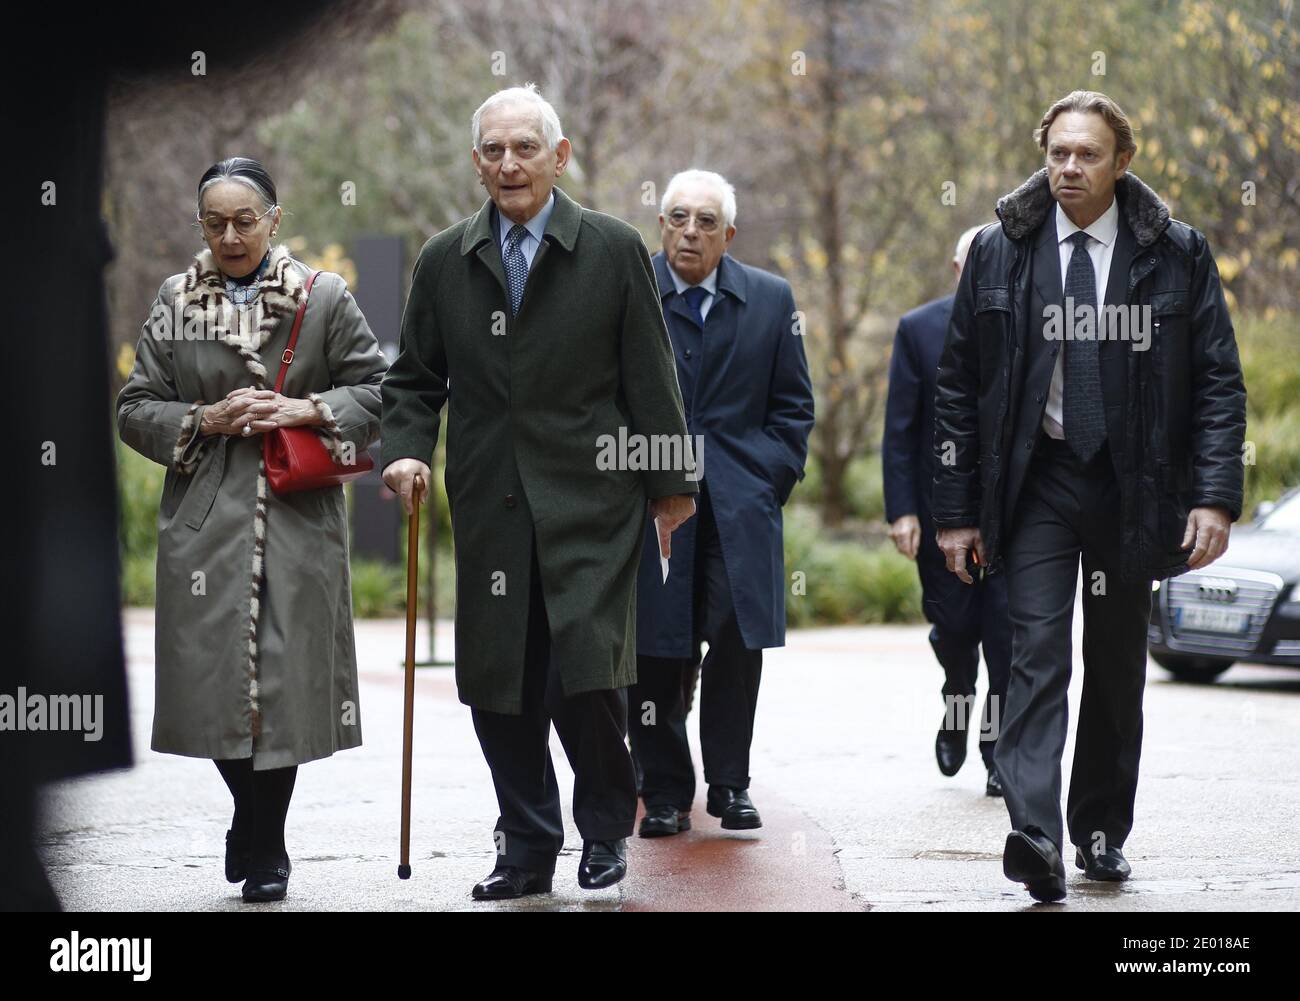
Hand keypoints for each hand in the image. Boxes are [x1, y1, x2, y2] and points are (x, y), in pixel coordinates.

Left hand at [200, 388, 317, 436]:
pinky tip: (245, 433)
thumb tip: (256, 392)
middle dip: (235, 407)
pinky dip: (251, 430)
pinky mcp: (274, 421)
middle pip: (247, 403)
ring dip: (241, 420)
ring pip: (251, 415)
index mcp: (267, 395)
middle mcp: (267, 402)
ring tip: (233, 425)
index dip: (237, 394)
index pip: (249, 392)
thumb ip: (266, 397)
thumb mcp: (278, 398)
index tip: (228, 397)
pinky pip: (260, 426)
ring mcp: (270, 412)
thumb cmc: (292, 405)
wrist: (304, 411)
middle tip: (226, 411)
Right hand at [383, 459, 430, 515]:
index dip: (408, 504)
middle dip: (409, 495)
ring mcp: (388, 475)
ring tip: (408, 478)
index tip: (410, 512)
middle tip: (414, 487)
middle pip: (402, 493)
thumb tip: (422, 501)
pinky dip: (399, 484)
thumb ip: (425, 488)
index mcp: (406, 473)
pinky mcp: (385, 476)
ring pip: (398, 490)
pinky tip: (402, 477)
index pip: (406, 493)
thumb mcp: (426, 473)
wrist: (404, 451)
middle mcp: (395, 474)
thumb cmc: (417, 463)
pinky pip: (393, 486)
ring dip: (404, 488)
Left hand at [649, 494, 696, 557]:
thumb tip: (661, 518)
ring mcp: (684, 517)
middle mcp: (676, 522)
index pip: (665, 539)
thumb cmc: (659, 495)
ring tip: (671, 502)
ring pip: (679, 519)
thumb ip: (657, 515)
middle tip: (664, 510)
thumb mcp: (653, 507)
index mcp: (665, 523)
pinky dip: (682, 508)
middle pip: (672, 526)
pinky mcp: (691, 510)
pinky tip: (679, 501)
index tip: (666, 557)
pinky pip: (685, 512)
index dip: (665, 549)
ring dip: (675, 513)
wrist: (672, 483)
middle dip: (668, 520)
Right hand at [889, 514, 920, 560]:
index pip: (906, 550)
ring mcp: (892, 535)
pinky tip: (904, 538)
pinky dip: (900, 544)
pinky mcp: (890, 535)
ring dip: (904, 549)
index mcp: (904, 534)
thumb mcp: (917, 531)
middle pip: (901, 550)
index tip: (913, 558)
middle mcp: (897, 536)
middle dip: (907, 553)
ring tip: (910, 543)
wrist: (903, 513)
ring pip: (898, 548)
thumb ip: (916, 543)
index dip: (910, 556)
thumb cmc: (912, 522)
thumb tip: (914, 553)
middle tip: (913, 552)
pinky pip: (896, 543)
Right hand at [937, 526, 983, 583]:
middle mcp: (946, 549)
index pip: (959, 570)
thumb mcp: (979, 538)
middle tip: (968, 564)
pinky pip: (944, 550)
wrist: (955, 512)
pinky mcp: (938, 540)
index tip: (971, 580)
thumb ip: (982, 552)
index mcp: (957, 550)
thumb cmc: (968, 525)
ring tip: (964, 551)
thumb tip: (983, 564)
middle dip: (959, 569)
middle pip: (951, 567)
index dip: (965, 577)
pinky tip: (958, 542)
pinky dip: (951, 551)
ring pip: (948, 559)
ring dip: (955, 559)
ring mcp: (941, 545)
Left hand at [1183, 506, 1230, 569]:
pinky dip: (1214, 557)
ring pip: (1217, 555)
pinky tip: (1207, 559)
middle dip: (1201, 563)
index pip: (1201, 548)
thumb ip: (1189, 534)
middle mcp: (1218, 534)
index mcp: (1208, 529)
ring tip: (1198, 565)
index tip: (1188, 563)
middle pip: (1210, 554)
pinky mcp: (1227, 538)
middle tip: (1192, 567)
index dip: (1194, 558)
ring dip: (1207, 562)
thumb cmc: (1203, 510)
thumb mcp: (1192, 519)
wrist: (1219, 504)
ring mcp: (1224, 537)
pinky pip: (1222, 551)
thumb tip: (1184, 547)